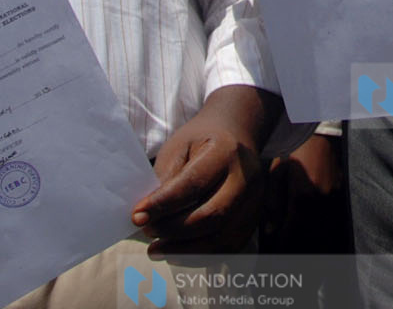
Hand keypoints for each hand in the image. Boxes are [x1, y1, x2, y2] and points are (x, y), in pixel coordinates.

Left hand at [132, 91, 270, 254]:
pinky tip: (177, 252)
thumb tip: (148, 215)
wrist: (235, 136)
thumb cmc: (200, 142)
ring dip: (184, 250)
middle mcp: (247, 177)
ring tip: (155, 249)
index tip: (137, 216)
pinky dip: (200, 255)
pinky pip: (228, 248)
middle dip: (173, 230)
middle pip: (211, 215)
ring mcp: (255, 201)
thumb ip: (167, 180)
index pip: (193, 184)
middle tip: (147, 231)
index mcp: (226, 151)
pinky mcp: (254, 219)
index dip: (163, 204)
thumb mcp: (178, 148)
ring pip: (222, 238)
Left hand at [260, 131, 344, 249]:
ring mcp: (334, 203)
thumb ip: (273, 203)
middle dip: (295, 251)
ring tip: (296, 254)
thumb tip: (271, 230)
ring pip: (323, 235)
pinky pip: (332, 225)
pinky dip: (323, 237)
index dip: (282, 248)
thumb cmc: (296, 153)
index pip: (292, 233)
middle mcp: (322, 204)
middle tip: (283, 260)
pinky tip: (313, 242)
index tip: (272, 257)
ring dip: (310, 247)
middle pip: (309, 239)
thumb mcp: (277, 173)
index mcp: (303, 197)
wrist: (322, 136)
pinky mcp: (341, 200)